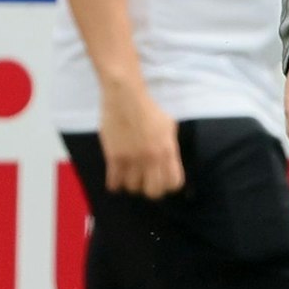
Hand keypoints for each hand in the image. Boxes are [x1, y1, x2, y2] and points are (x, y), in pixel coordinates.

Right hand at [98, 79, 183, 196]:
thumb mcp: (168, 127)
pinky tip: (115, 180)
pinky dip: (115, 184)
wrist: (125, 97)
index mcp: (168, 151)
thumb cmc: (148, 109)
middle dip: (149, 189)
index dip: (168, 185)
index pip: (174, 183)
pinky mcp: (114, 156)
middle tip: (144, 182)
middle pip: (154, 191)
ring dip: (131, 184)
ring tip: (128, 176)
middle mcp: (152, 158)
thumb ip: (169, 147)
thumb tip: (166, 162)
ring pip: (133, 188)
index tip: (161, 180)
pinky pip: (114, 181)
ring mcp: (132, 159)